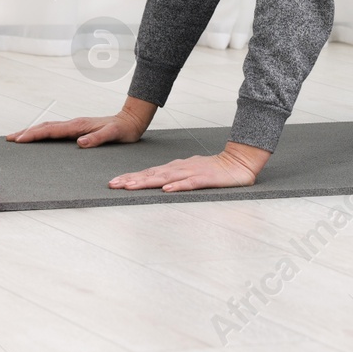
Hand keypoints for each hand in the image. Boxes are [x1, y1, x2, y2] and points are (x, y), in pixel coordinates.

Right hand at [6, 107, 147, 147]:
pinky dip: (42, 133)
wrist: (131, 121)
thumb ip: (98, 138)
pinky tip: (39, 138)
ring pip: (48, 128)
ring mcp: (75, 126)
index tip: (19, 139)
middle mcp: (74, 124)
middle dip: (26, 132)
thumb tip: (80, 142)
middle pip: (45, 127)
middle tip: (9, 138)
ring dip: (32, 132)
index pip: (51, 130)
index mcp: (78, 126)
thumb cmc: (123, 130)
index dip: (33, 135)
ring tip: (17, 137)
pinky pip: (55, 131)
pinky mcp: (77, 129)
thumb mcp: (113, 135)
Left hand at [108, 141, 270, 191]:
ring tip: (130, 186)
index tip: (114, 182)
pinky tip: (166, 190)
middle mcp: (180, 168)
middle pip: (152, 174)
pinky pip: (189, 183)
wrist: (239, 161)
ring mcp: (192, 172)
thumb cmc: (215, 169)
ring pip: (165, 178)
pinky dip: (177, 186)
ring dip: (147, 182)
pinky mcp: (205, 179)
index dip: (132, 177)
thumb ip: (177, 178)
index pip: (150, 173)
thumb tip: (160, 185)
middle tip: (113, 184)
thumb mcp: (192, 173)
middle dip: (131, 179)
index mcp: (176, 168)